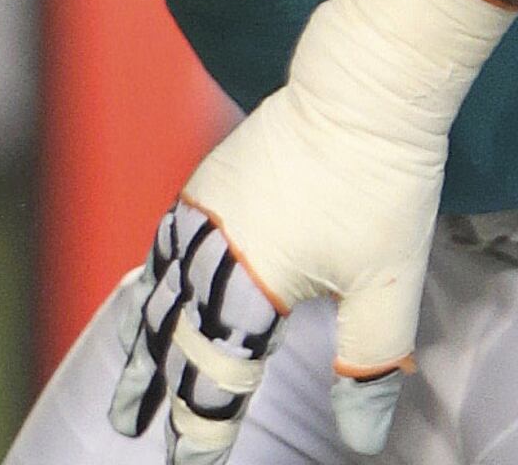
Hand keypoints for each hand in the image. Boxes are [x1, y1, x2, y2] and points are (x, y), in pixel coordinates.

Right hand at [108, 0, 508, 460]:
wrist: (362, 88)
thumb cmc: (380, 186)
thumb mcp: (388, 289)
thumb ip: (367, 366)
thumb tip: (359, 438)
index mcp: (251, 283)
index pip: (218, 376)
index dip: (204, 429)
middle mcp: (214, 249)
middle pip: (173, 336)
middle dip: (154, 388)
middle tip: (128, 427)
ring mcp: (204, 211)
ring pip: (159, 289)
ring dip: (143, 337)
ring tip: (129, 375)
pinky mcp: (210, 184)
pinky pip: (165, 247)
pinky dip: (152, 280)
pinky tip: (154, 290)